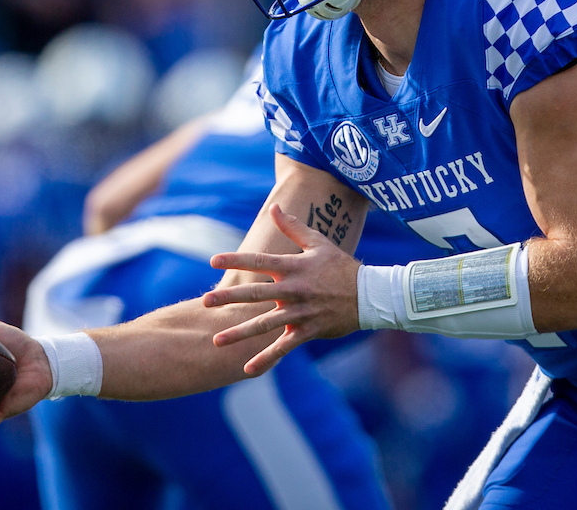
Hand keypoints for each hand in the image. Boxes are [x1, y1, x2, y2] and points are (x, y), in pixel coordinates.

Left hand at [202, 204, 360, 375]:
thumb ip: (293, 227)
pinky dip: (266, 359)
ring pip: (266, 325)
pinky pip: (284, 347)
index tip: (212, 260)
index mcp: (294, 267)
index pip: (260, 261)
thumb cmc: (341, 266)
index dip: (236, 260)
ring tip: (216, 340)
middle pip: (257, 294)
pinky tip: (247, 369)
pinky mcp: (308, 331)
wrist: (370, 295)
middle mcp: (294, 290)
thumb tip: (274, 207)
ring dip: (240, 333)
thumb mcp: (319, 243)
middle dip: (229, 297)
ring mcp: (301, 313)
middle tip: (205, 301)